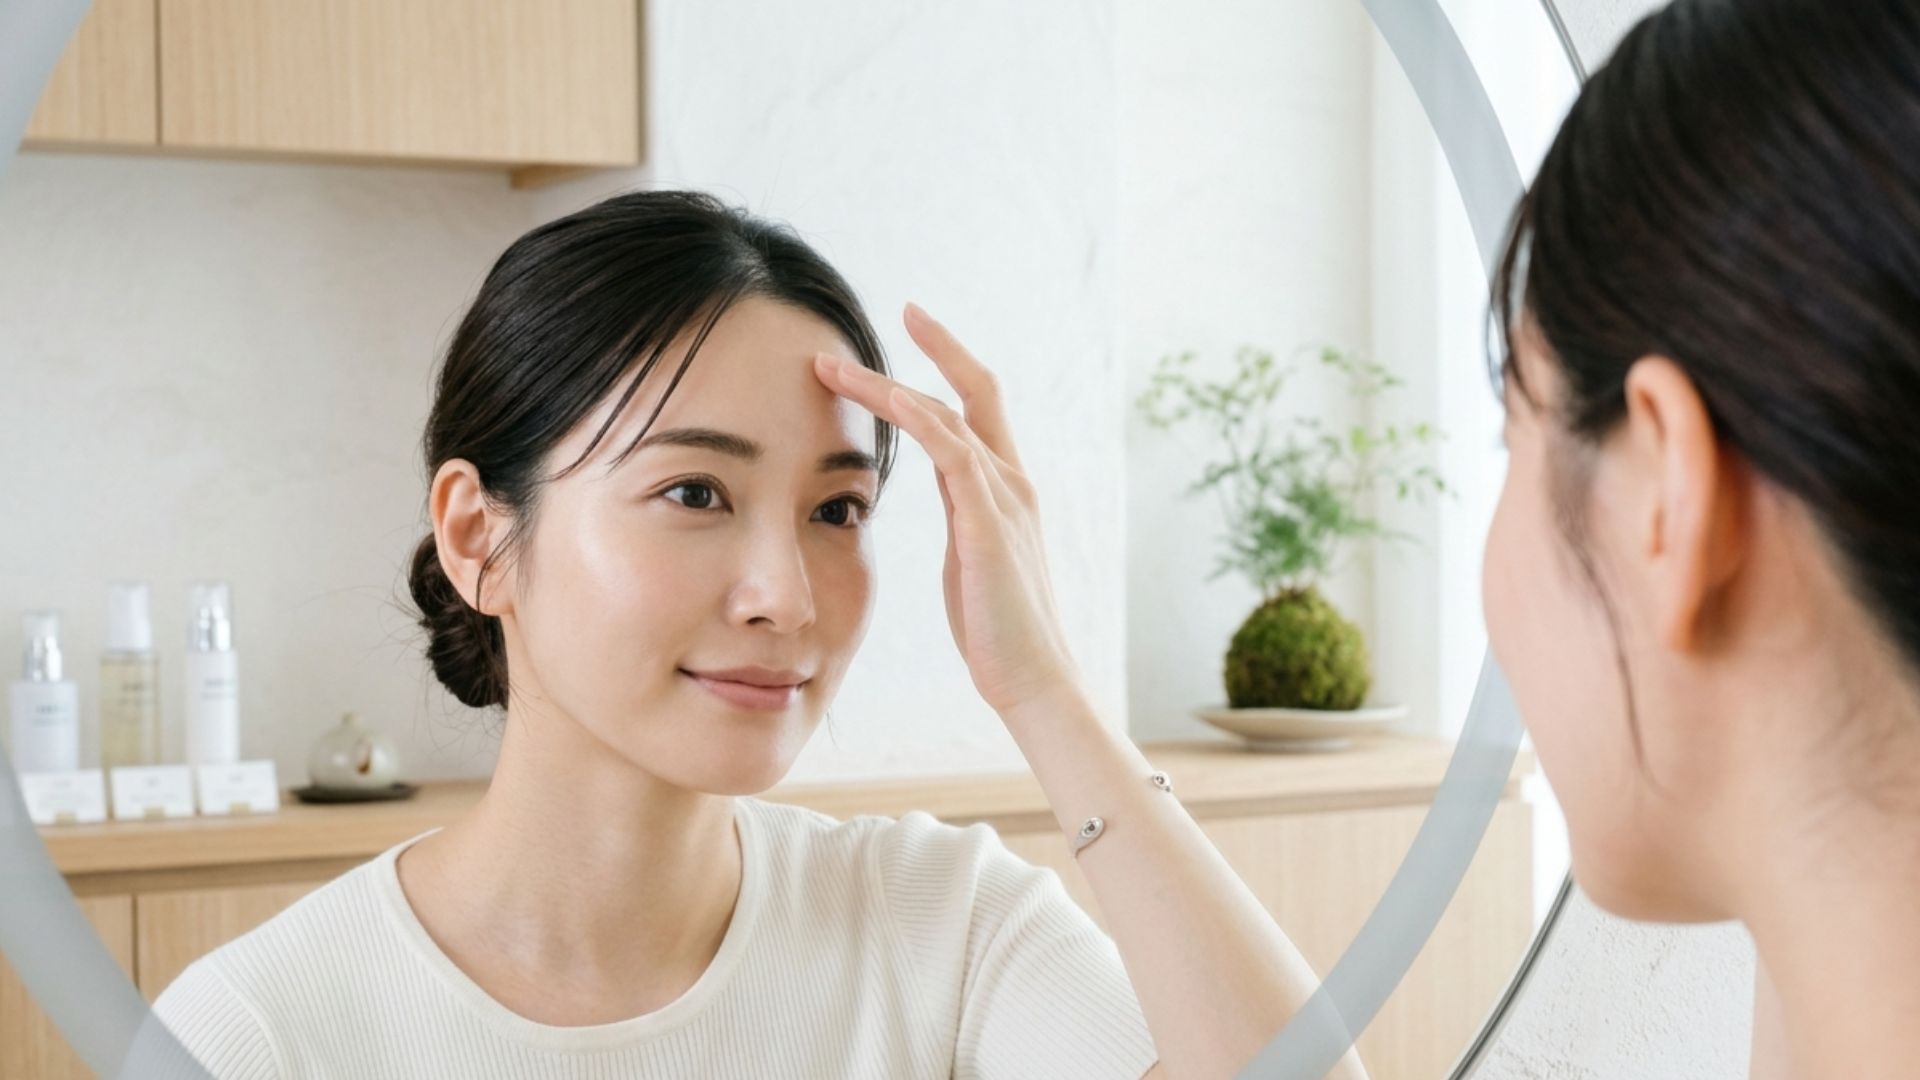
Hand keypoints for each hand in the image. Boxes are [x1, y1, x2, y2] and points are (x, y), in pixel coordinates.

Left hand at [813, 303, 1084, 716]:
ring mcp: (1005, 499)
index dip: (951, 364)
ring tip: (834, 367)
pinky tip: (878, 397)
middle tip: (895, 312)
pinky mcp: (989, 523)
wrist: (1034, 681)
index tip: (916, 328)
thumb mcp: (970, 564)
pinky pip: (950, 451)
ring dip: (885, 387)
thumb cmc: (997, 635)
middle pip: (973, 392)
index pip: (979, 409)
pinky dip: (912, 418)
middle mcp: (1012, 482)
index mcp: (1007, 492)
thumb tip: (944, 507)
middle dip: (935, 348)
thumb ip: (961, 524)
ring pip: (945, 416)